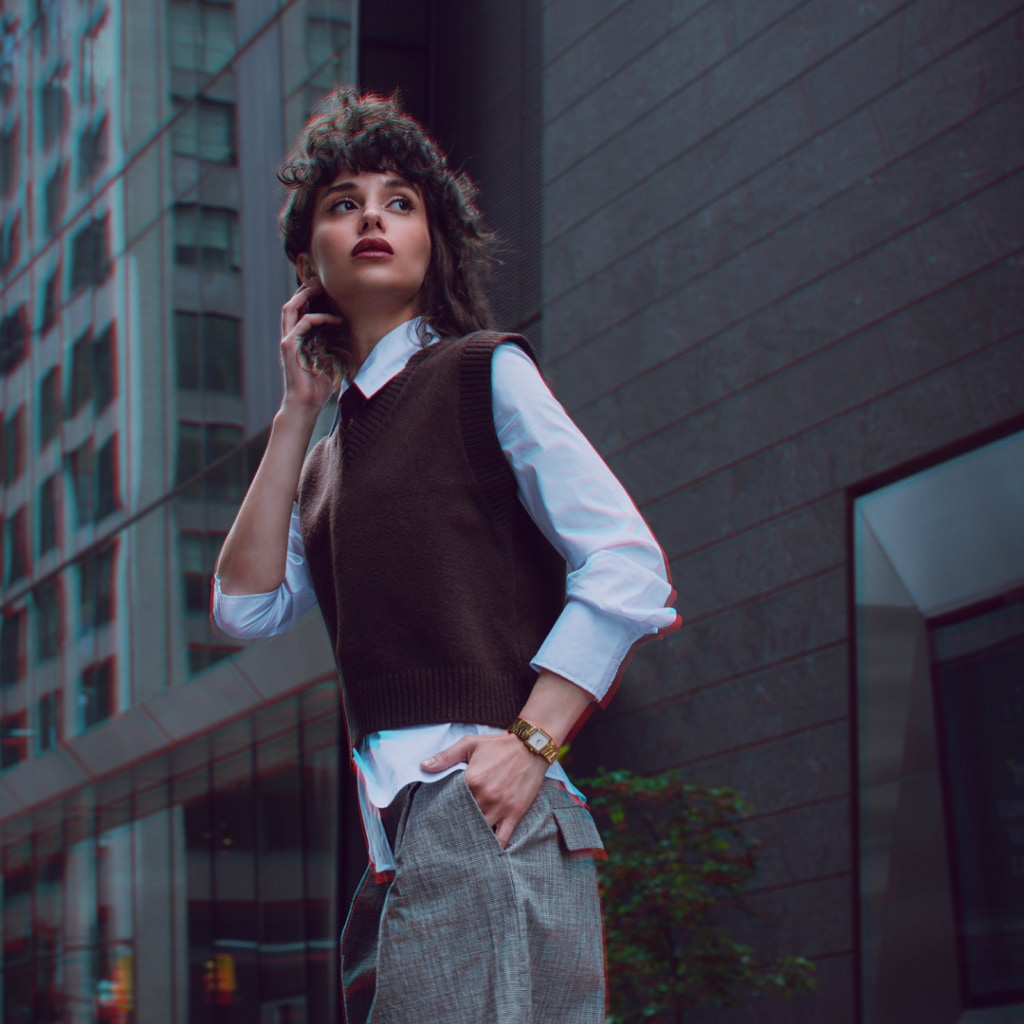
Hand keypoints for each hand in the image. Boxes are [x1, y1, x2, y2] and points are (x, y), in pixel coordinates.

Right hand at [279, 279, 342, 411]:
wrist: (305, 405)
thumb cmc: (318, 387)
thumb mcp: (330, 362)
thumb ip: (334, 347)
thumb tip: (351, 338)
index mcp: (296, 340)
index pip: (297, 312)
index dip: (306, 297)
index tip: (324, 290)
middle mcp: (289, 338)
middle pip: (290, 305)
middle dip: (303, 290)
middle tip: (320, 282)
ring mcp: (287, 342)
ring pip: (289, 309)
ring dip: (305, 296)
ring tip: (320, 289)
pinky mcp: (289, 348)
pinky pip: (301, 324)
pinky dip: (317, 318)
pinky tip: (333, 319)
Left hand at [422, 733, 549, 848]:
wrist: (531, 747)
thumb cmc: (499, 746)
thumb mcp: (470, 744)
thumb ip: (445, 757)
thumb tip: (423, 766)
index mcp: (471, 781)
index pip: (451, 803)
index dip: (444, 811)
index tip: (438, 818)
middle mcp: (485, 797)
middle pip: (465, 820)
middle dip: (456, 828)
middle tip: (447, 837)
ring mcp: (501, 808)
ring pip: (481, 832)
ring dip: (473, 839)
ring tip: (463, 847)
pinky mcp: (515, 813)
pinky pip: (503, 838)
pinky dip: (494, 847)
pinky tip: (486, 853)